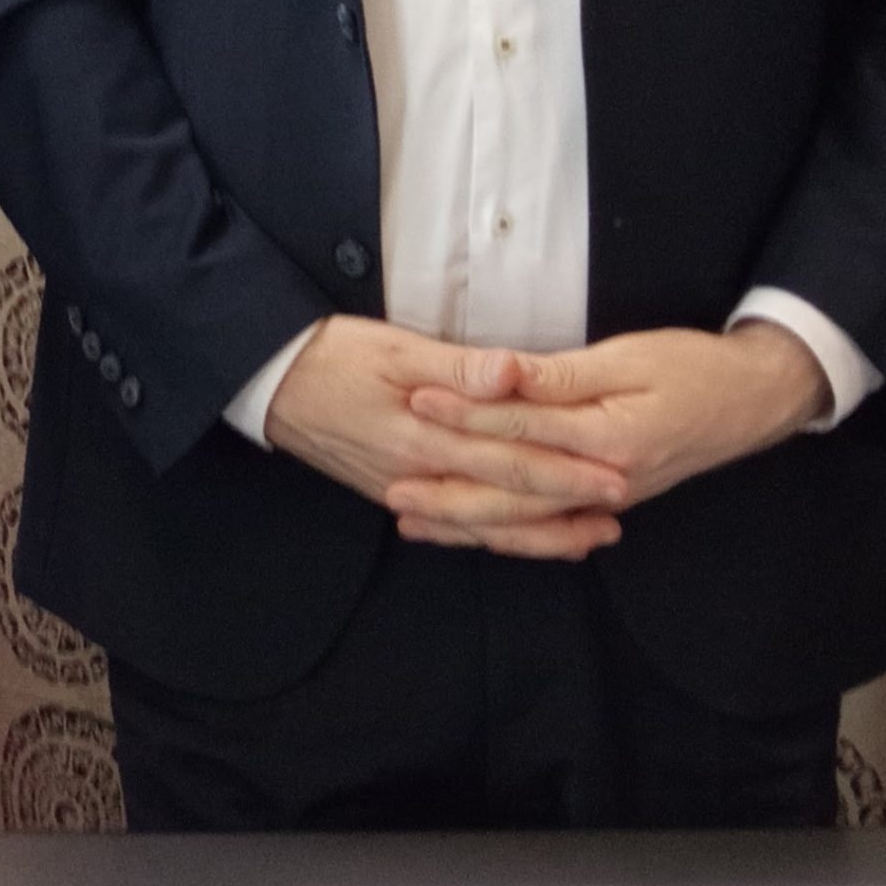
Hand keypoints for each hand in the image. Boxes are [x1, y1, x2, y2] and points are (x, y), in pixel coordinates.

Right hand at [265, 317, 626, 560]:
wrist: (265, 380)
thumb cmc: (329, 354)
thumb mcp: (391, 348)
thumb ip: (455, 367)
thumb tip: (511, 375)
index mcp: (425, 438)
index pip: (512, 461)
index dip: (567, 469)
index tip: (616, 471)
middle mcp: (418, 475)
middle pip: (505, 501)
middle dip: (567, 507)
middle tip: (620, 506)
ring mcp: (402, 489)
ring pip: (482, 526)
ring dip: (537, 533)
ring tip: (587, 536)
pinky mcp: (388, 491)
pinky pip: (452, 527)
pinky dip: (490, 536)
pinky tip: (516, 538)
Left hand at [400, 322, 830, 517]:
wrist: (754, 400)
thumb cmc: (691, 367)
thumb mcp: (626, 358)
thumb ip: (558, 373)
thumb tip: (500, 371)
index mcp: (607, 440)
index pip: (519, 431)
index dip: (463, 415)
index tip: (414, 401)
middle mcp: (604, 482)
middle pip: (514, 495)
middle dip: (450, 494)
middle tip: (391, 490)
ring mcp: (607, 498)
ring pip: (528, 521)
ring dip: (469, 523)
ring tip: (414, 520)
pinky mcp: (607, 499)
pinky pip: (550, 526)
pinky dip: (509, 532)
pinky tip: (474, 531)